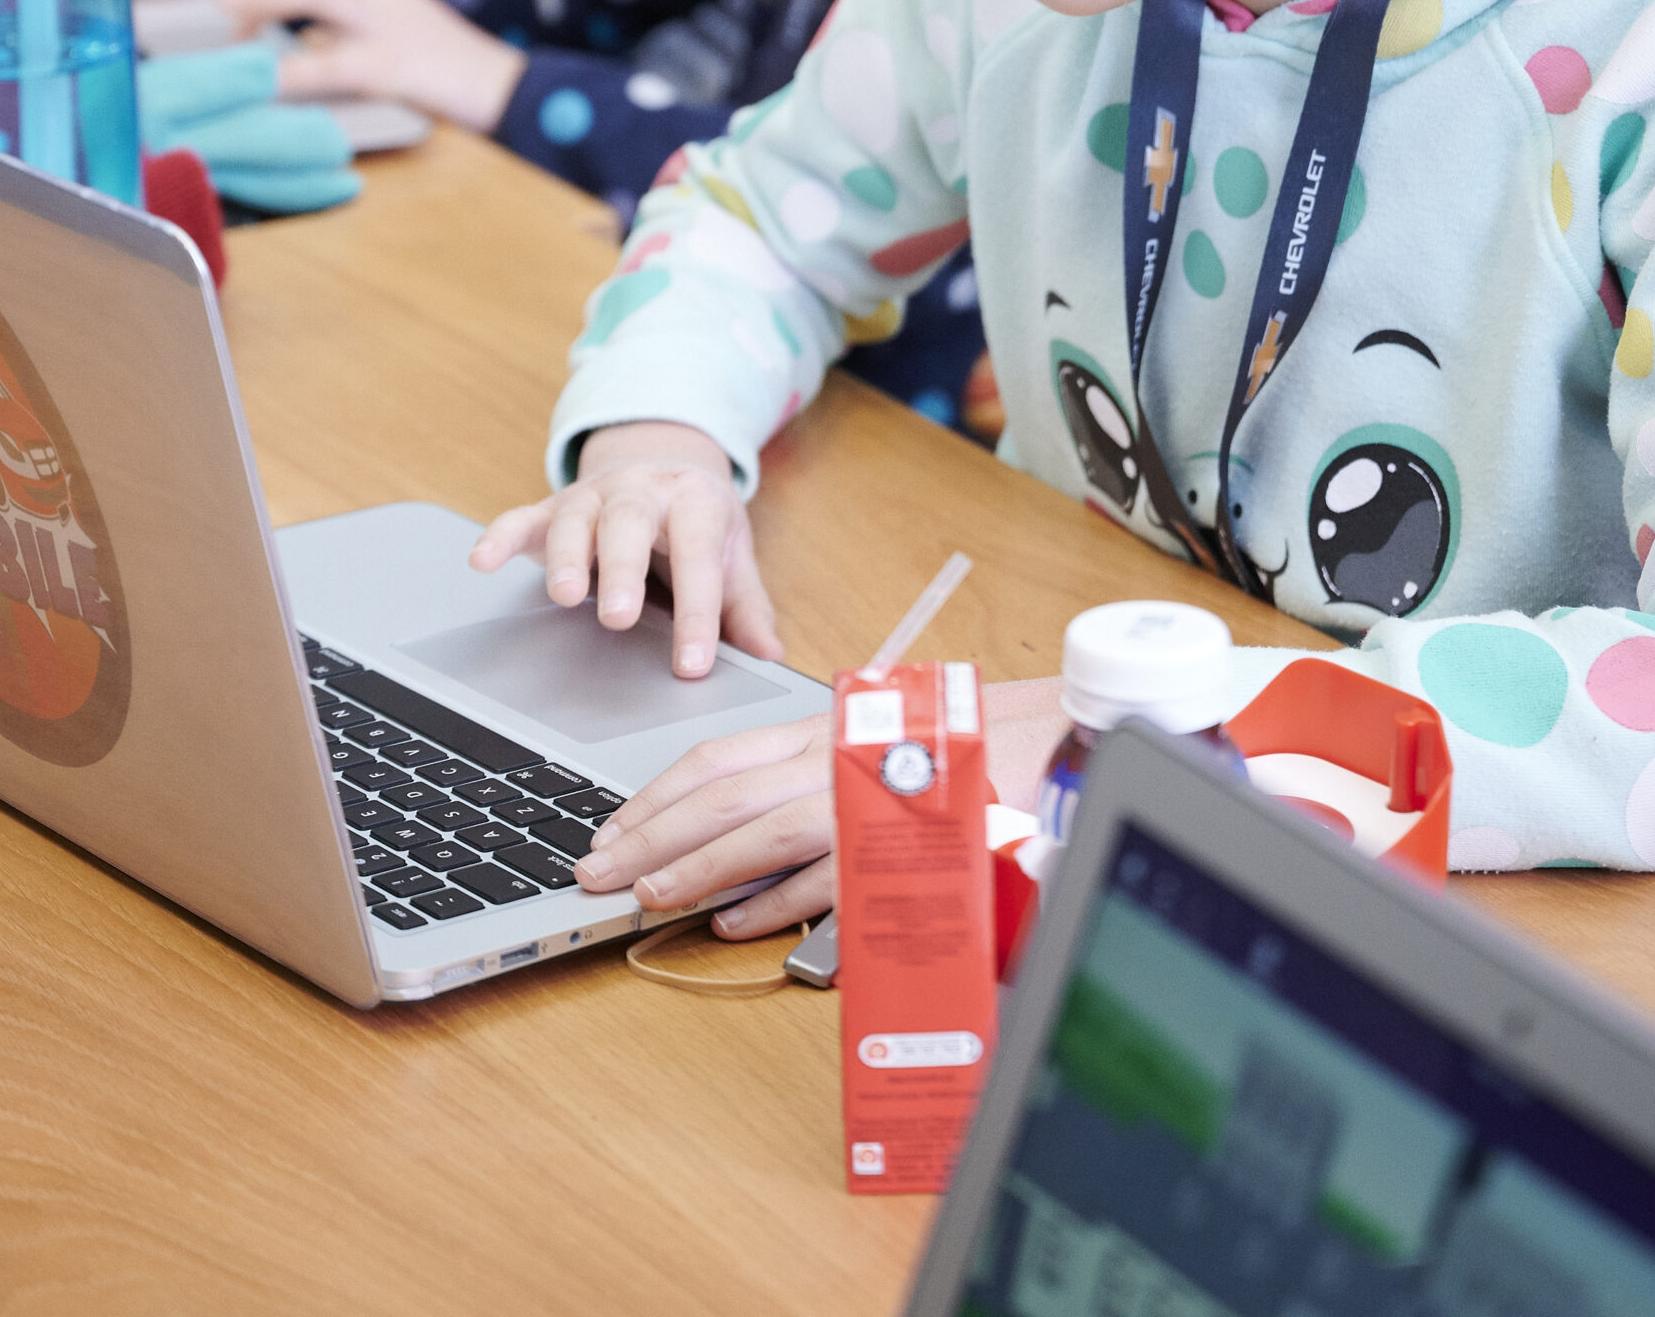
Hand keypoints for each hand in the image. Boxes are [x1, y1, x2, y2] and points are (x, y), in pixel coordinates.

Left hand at [224, 0, 525, 128]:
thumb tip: (305, 41)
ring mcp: (387, 25)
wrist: (507, 90)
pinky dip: (290, 70)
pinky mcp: (392, 65)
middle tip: (225, 6)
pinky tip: (264, 82)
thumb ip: (349, 33)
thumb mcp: (396, 35)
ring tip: (233, 28)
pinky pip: (329, 62)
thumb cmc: (450, 70)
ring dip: (263, 3)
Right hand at [469, 419, 778, 677]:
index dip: (697, 611)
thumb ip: (746, 604)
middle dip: (623, 570)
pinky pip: (522, 518)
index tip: (692, 665)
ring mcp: (593, 495)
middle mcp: (641, 491)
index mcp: (694, 501)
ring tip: (564, 598)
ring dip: (567, 556)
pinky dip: (501, 536)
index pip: (699, 556)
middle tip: (620, 619)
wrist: (663, 460)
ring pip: (576, 519)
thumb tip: (770, 654)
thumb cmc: (697, 521)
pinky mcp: (552, 506)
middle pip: (630, 524)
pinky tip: (482, 561)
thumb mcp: (731, 552)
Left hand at [572, 675, 1067, 938]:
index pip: (718, 760)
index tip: (612, 828)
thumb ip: (816, 779)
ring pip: (760, 833)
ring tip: (646, 897)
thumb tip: (745, 833)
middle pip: (719, 797)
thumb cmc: (968, 745)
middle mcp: (836, 758)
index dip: (656, 796)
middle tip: (595, 872)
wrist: (1060, 737)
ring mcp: (868, 799)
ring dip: (694, 869)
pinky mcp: (905, 842)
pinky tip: (734, 924)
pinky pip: (827, 879)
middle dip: (648, 835)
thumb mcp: (877, 746)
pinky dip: (775, 903)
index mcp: (825, 730)